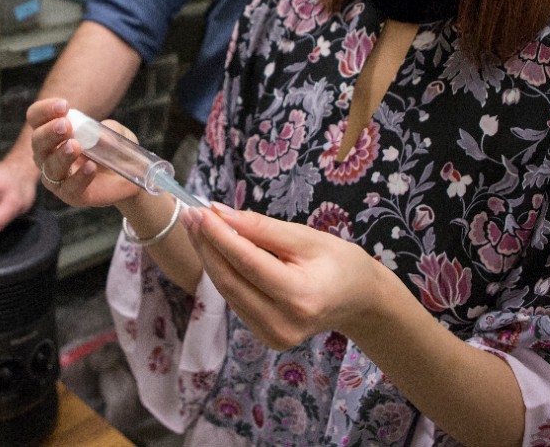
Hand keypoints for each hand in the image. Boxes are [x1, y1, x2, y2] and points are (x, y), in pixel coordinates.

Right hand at [29, 97, 143, 208]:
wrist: (127, 176)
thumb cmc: (113, 148)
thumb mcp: (117, 133)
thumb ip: (110, 131)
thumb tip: (101, 136)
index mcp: (52, 132)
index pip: (36, 118)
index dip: (44, 110)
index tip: (64, 105)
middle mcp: (48, 154)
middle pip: (37, 142)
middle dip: (49, 132)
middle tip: (65, 126)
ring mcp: (57, 176)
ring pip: (49, 166)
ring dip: (61, 155)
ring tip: (75, 146)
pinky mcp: (70, 195)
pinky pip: (70, 187)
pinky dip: (79, 177)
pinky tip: (91, 167)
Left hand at [180, 203, 391, 349]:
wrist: (358, 300)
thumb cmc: (338, 262)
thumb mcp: (306, 237)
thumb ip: (262, 228)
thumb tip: (221, 213)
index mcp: (301, 297)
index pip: (247, 263)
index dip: (220, 236)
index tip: (201, 211)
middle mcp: (284, 323)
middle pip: (230, 280)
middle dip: (207, 245)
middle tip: (191, 214)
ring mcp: (274, 336)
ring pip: (227, 291)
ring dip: (209, 258)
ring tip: (199, 227)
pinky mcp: (266, 337)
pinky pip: (235, 300)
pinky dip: (223, 273)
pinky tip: (216, 250)